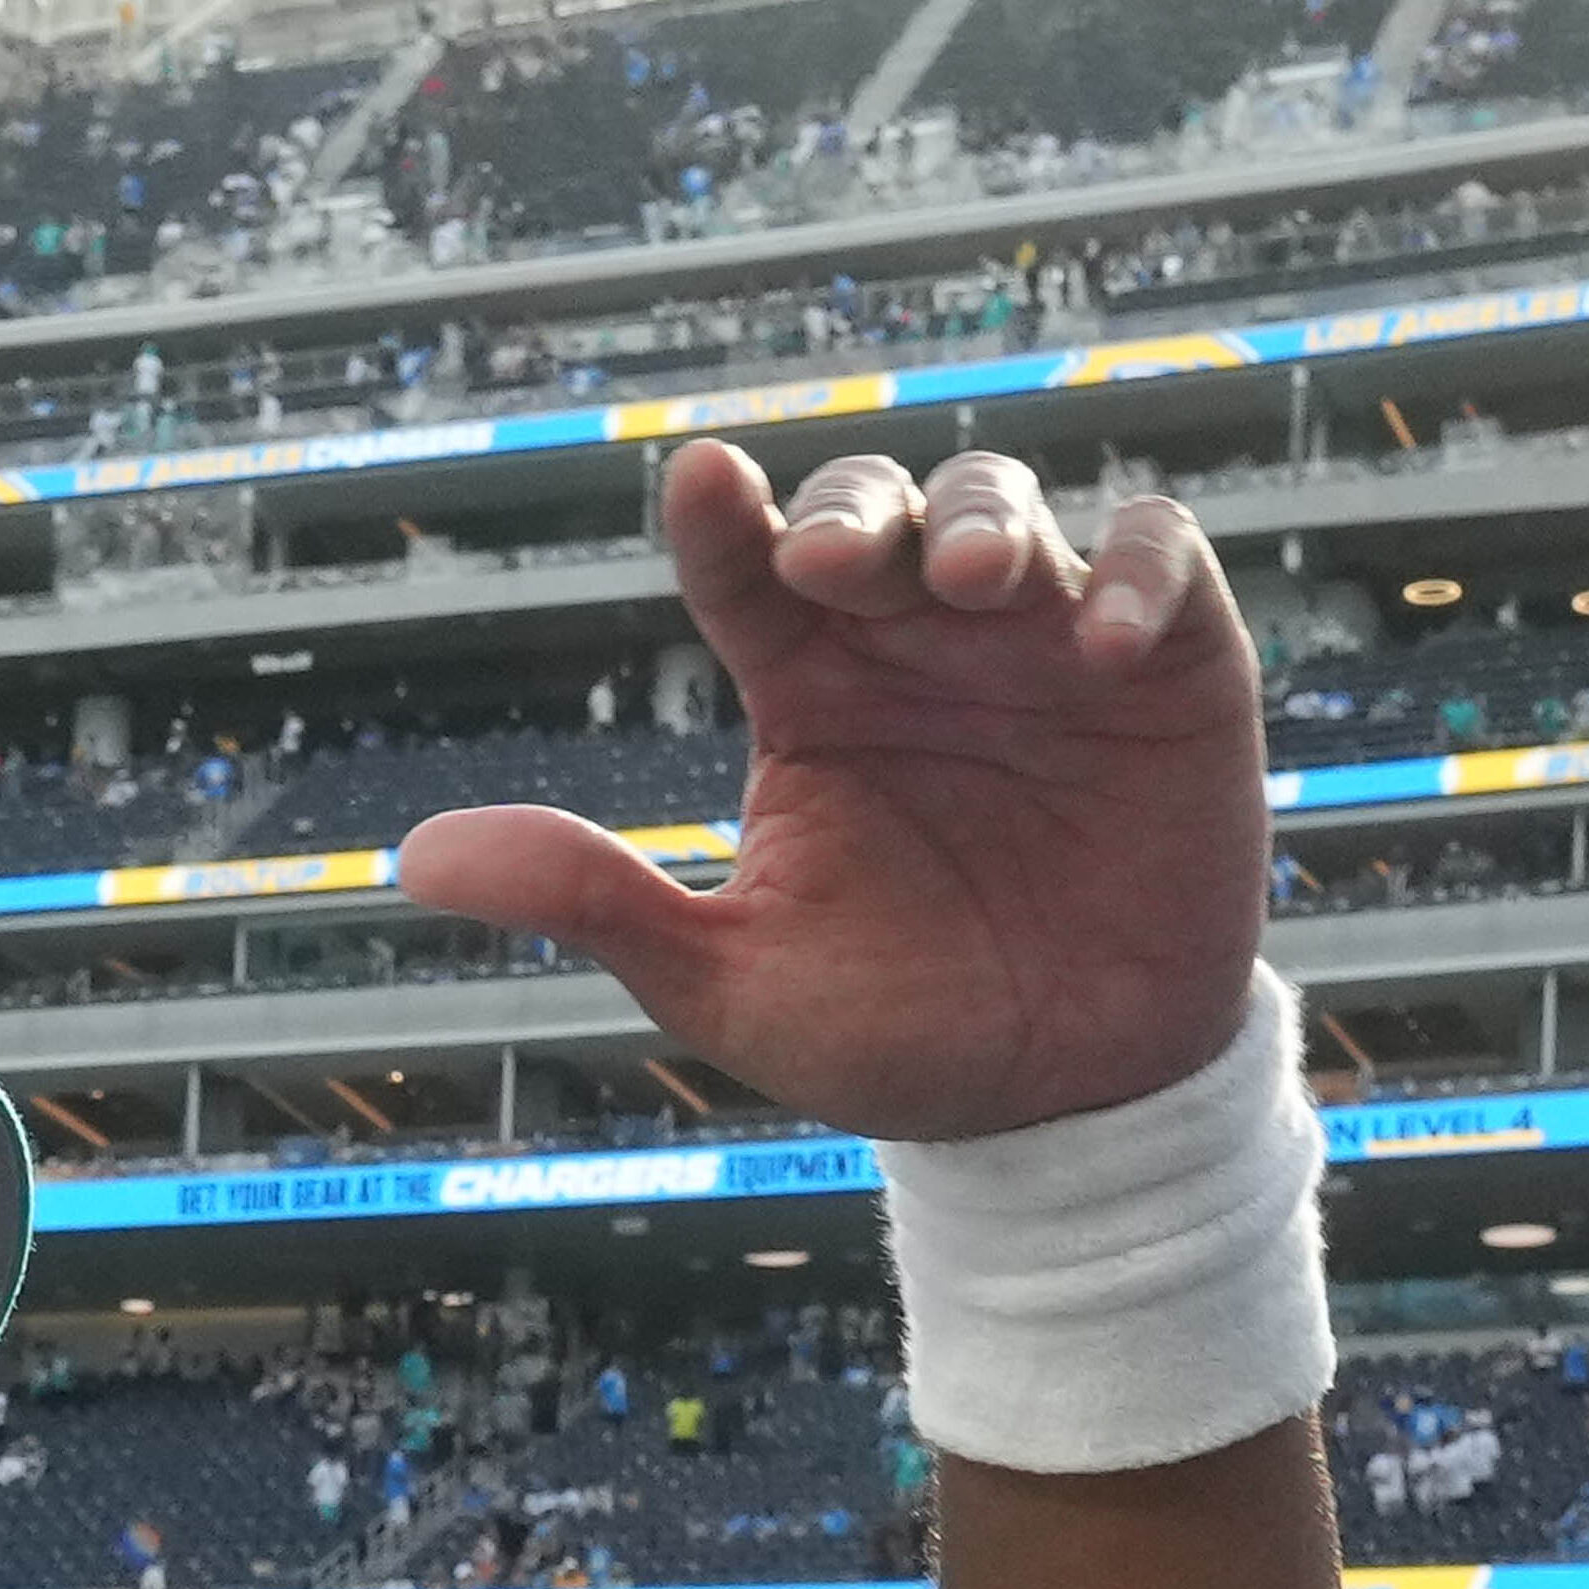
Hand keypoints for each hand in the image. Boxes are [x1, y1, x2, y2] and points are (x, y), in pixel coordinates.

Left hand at [398, 443, 1266, 1141]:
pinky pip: (1164, 568)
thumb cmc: (892, 1034)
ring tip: (971, 582)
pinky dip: (1140, 575)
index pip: (748, 570)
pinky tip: (1099, 640)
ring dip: (984, 521)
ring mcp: (1042, 649)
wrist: (1058, 1105)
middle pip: (878, 511)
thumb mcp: (730, 982)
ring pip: (1007, 510)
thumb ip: (595, 901)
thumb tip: (421, 857)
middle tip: (840, 561)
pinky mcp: (1167, 672)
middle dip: (857, 508)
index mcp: (807, 695)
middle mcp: (917, 648)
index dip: (722, 520)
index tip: (694, 482)